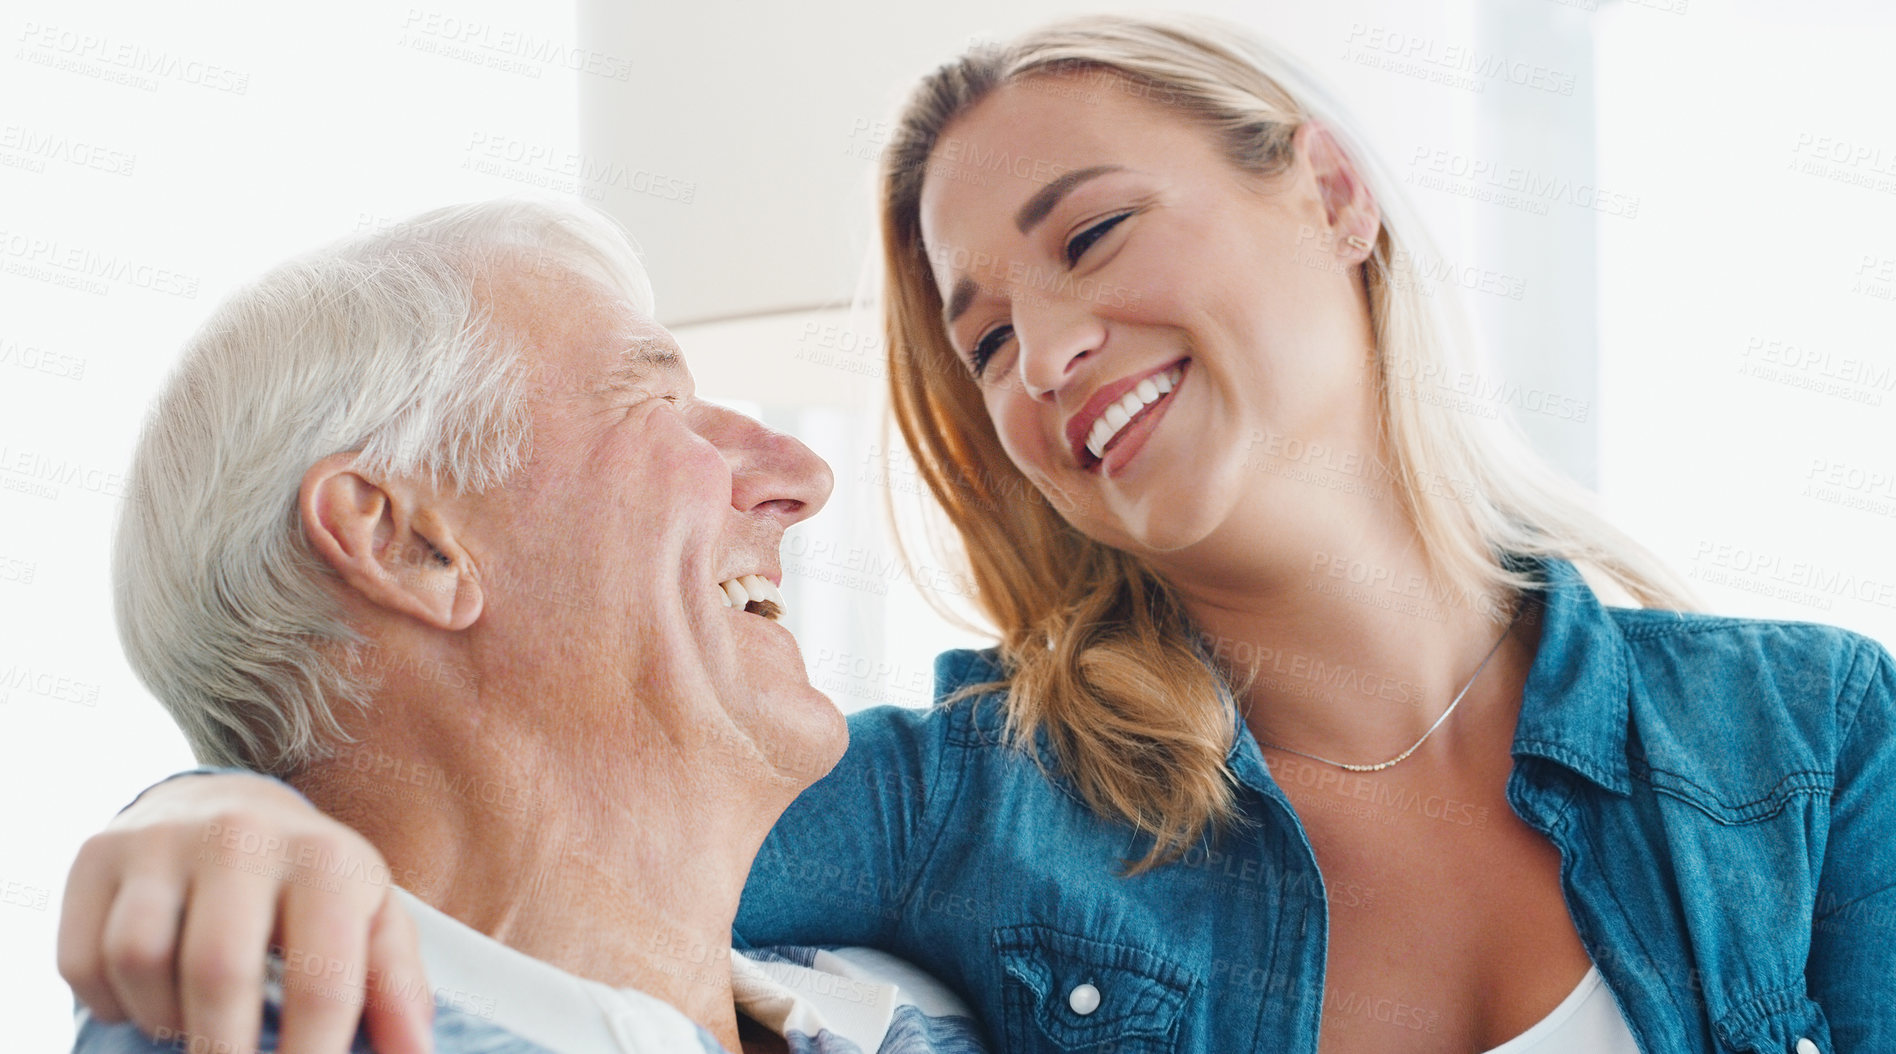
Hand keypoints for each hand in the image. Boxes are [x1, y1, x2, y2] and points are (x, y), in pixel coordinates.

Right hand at [57, 772, 433, 1053]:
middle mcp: (243, 837)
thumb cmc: (311, 885)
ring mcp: (163, 840)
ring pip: (141, 962)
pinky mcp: (97, 853)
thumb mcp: (370, 919)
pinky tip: (148, 996)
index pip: (321, 981)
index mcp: (326, 860)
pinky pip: (84, 959)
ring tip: (195, 1027)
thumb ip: (395, 989)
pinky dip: (111, 1001)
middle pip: (219, 974)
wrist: (230, 805)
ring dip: (163, 1022)